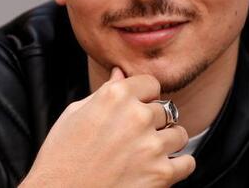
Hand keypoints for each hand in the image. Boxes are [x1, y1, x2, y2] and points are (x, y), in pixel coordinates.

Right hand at [19, 67, 195, 187]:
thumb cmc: (60, 158)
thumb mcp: (74, 114)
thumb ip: (104, 92)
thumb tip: (120, 74)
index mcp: (115, 97)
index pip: (151, 83)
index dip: (144, 97)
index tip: (138, 108)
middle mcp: (137, 116)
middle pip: (166, 109)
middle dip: (154, 122)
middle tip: (136, 137)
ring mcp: (151, 145)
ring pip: (180, 134)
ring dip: (167, 143)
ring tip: (148, 153)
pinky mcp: (161, 174)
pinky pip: (187, 162)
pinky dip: (178, 166)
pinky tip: (160, 168)